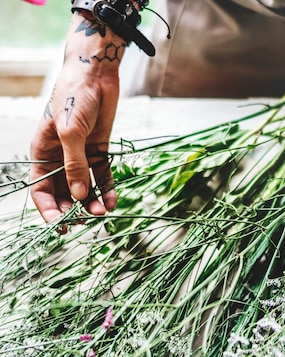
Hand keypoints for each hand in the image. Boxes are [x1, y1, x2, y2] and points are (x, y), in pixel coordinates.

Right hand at [29, 11, 125, 223]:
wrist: (97, 74)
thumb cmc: (75, 96)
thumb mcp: (71, 132)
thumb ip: (75, 165)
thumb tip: (78, 195)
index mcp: (42, 151)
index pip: (41, 188)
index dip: (49, 209)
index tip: (61, 226)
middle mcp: (60, 157)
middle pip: (64, 193)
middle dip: (73, 209)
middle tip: (86, 221)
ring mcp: (81, 156)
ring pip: (85, 189)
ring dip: (92, 203)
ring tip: (103, 213)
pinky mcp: (100, 152)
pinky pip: (103, 178)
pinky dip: (108, 191)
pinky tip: (114, 202)